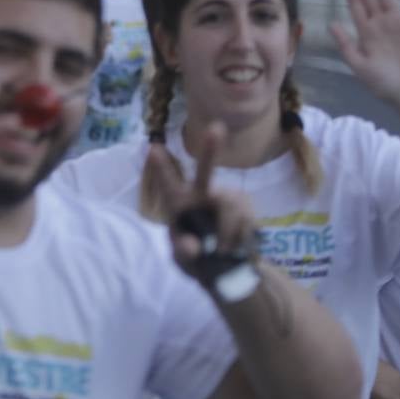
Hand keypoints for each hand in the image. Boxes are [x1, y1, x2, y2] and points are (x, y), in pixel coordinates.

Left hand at [147, 121, 259, 279]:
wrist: (227, 269)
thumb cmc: (198, 260)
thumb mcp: (184, 262)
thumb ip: (184, 253)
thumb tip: (192, 246)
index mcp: (179, 204)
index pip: (169, 185)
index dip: (162, 168)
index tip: (152, 148)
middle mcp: (202, 195)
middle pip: (206, 172)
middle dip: (211, 151)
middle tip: (217, 129)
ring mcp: (226, 198)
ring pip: (231, 208)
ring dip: (227, 234)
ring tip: (221, 251)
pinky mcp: (246, 206)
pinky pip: (246, 220)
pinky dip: (239, 239)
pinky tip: (235, 246)